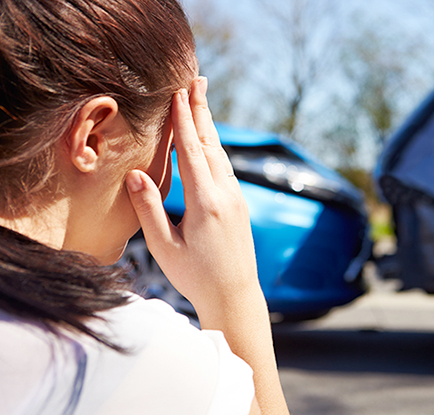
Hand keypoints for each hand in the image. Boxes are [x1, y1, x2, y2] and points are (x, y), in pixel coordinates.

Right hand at [125, 77, 258, 323]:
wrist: (235, 296)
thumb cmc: (196, 277)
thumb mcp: (164, 247)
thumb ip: (149, 208)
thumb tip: (135, 173)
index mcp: (205, 204)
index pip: (192, 152)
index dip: (183, 121)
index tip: (178, 92)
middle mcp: (226, 196)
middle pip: (212, 144)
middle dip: (202, 110)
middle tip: (197, 80)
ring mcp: (237, 199)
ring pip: (221, 155)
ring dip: (209, 127)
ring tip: (200, 101)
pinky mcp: (240, 205)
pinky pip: (226, 169)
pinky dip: (215, 148)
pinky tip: (209, 142)